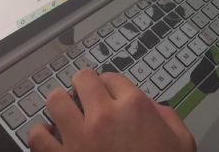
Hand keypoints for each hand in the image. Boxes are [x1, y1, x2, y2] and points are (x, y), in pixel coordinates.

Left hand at [28, 69, 195, 151]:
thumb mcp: (181, 141)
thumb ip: (166, 116)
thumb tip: (150, 107)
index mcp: (135, 108)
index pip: (112, 77)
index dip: (111, 86)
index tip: (110, 95)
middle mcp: (104, 116)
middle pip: (83, 78)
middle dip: (84, 86)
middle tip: (86, 97)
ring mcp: (79, 138)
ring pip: (56, 100)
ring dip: (61, 105)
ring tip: (67, 114)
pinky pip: (37, 136)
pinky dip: (41, 135)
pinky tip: (51, 138)